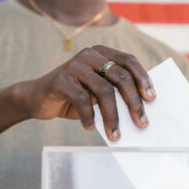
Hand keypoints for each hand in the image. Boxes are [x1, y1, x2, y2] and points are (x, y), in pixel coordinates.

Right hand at [20, 45, 155, 141]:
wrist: (36, 98)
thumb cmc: (71, 97)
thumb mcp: (95, 93)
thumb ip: (112, 93)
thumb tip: (139, 110)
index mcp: (101, 54)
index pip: (129, 62)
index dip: (143, 79)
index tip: (152, 99)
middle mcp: (89, 55)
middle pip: (120, 77)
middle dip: (133, 102)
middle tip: (141, 123)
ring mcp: (74, 66)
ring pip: (103, 90)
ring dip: (112, 116)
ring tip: (115, 134)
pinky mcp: (60, 79)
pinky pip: (82, 100)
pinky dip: (88, 117)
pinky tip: (90, 128)